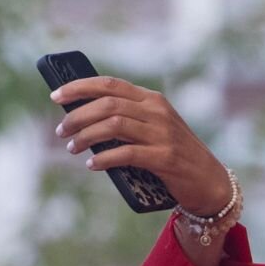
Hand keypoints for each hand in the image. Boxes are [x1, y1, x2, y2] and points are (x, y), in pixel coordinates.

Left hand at [50, 75, 230, 216]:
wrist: (209, 181)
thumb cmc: (172, 155)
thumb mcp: (151, 130)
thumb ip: (125, 121)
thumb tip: (82, 122)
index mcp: (152, 100)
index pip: (110, 84)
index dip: (80, 87)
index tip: (56, 96)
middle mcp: (157, 111)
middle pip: (108, 104)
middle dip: (77, 116)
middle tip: (60, 130)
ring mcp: (162, 134)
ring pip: (114, 125)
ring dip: (86, 136)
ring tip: (72, 148)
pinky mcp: (164, 158)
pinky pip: (127, 153)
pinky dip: (105, 158)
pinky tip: (92, 164)